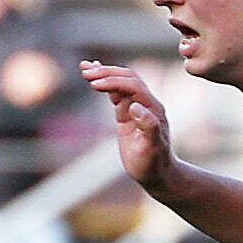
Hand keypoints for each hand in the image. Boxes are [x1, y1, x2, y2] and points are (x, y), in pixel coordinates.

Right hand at [80, 58, 174, 195]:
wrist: (158, 174)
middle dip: (107, 73)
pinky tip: (92, 77)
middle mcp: (147, 103)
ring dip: (104, 73)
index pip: (133, 87)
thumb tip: (136, 107)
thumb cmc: (154, 165)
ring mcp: (137, 107)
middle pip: (127, 78)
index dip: (114, 82)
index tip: (94, 84)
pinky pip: (117, 93)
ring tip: (85, 68)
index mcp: (153, 109)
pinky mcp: (127, 113)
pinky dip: (105, 83)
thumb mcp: (152, 149)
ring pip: (121, 82)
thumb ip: (148, 126)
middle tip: (86, 71)